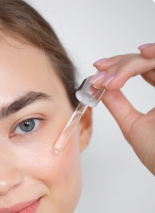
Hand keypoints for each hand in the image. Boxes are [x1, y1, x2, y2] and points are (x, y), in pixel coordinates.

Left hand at [89, 43, 154, 175]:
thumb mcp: (132, 125)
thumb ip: (118, 105)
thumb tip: (101, 89)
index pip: (142, 69)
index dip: (120, 66)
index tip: (98, 71)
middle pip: (147, 60)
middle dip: (119, 64)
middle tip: (100, 74)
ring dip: (130, 63)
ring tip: (111, 78)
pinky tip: (140, 54)